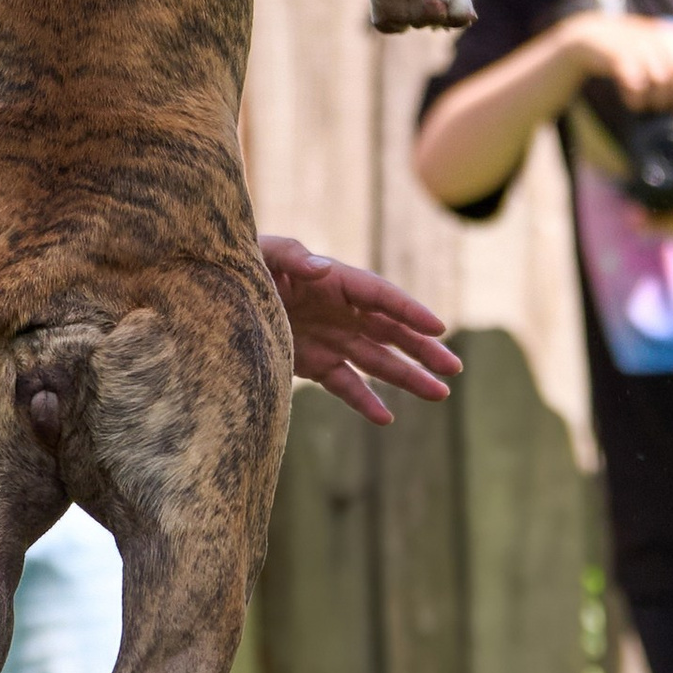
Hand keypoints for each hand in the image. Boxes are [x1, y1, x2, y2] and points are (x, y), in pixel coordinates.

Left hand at [259, 234, 454, 427]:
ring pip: (378, 361)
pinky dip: (365, 400)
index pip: (381, 296)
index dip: (409, 311)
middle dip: (423, 350)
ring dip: (408, 377)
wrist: (218, 295)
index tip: (437, 327)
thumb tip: (321, 269)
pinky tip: (387, 418)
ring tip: (440, 394)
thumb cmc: (244, 264)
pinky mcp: (315, 363)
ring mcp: (331, 338)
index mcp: (335, 280)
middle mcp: (341, 311)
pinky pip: (346, 383)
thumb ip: (294, 258)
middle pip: (391, 331)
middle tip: (454, 368)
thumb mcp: (265, 254)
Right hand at [563, 9, 672, 113]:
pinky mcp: (620, 54)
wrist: (591, 36)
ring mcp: (643, 44)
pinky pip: (636, 84)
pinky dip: (634, 98)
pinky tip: (630, 100)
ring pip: (661, 82)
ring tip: (647, 104)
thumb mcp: (661, 48)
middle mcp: (665, 37)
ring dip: (655, 101)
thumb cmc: (633, 51)